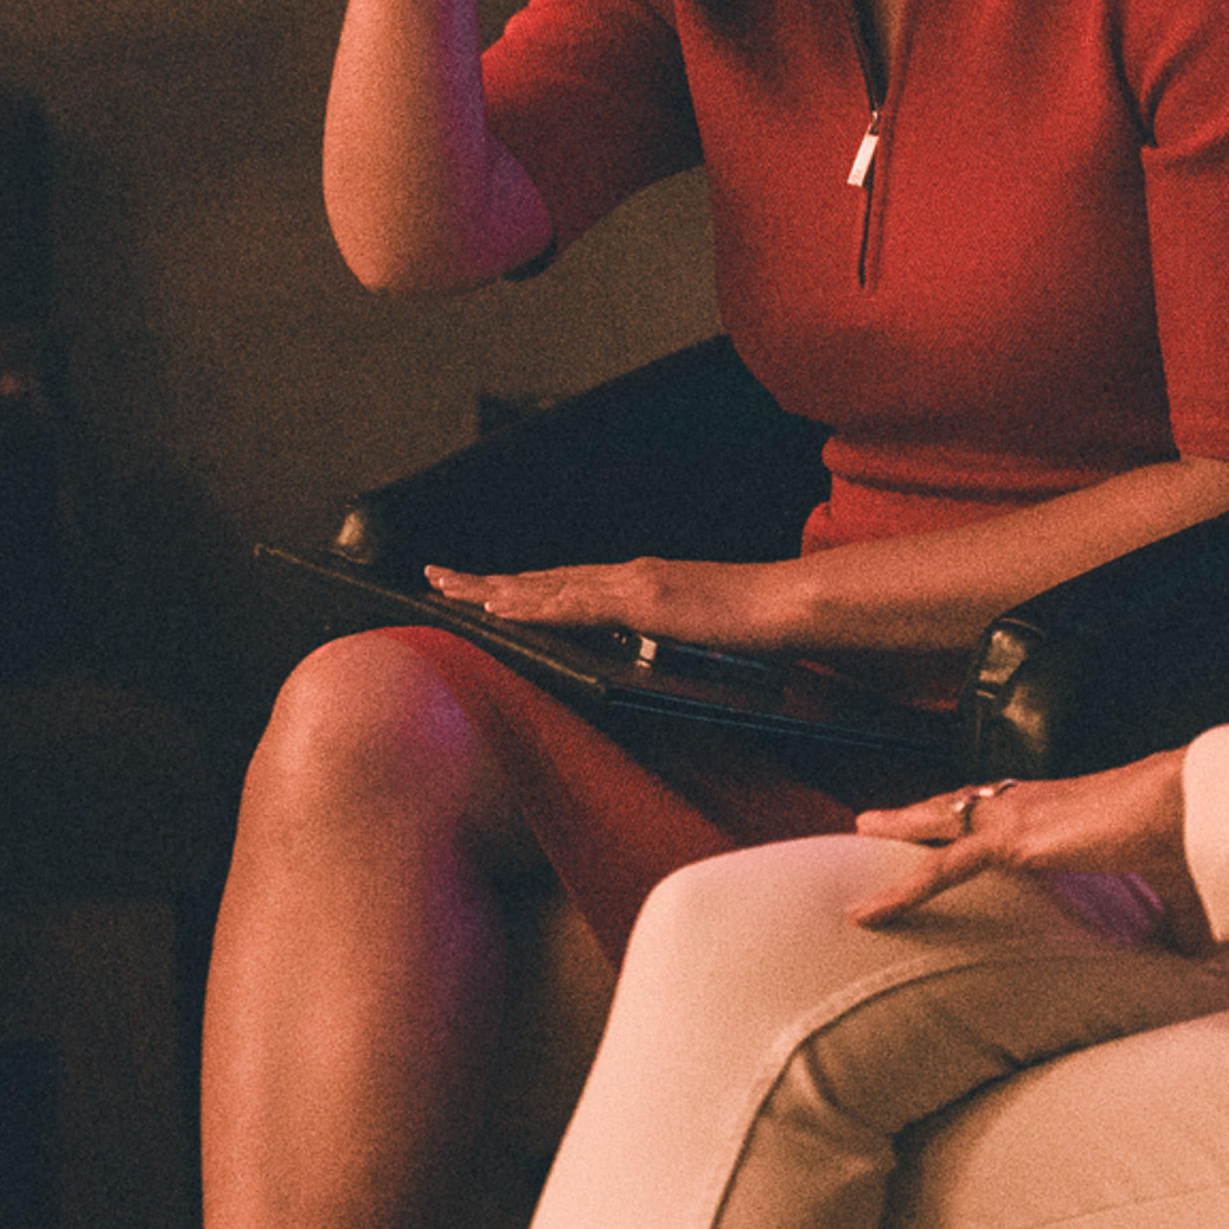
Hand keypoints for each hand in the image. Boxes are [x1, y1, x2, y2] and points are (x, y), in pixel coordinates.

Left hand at [423, 555, 792, 646]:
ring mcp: (636, 583)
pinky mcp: (644, 600)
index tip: (479, 589)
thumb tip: (652, 654)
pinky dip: (533, 605)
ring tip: (448, 590)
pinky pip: (576, 605)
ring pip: (548, 586)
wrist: (794, 603)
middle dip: (486, 581)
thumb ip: (670, 637)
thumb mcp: (702, 632)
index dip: (520, 588)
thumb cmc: (761, 622)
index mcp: (644, 583)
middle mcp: (631, 574)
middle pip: (544, 579)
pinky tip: (502, 609)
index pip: (568, 586)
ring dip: (493, 589)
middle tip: (434, 579)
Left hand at [849, 752, 1212, 943]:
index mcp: (1069, 810)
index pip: (1012, 809)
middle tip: (884, 818)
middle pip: (965, 803)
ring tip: (865, 830)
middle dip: (925, 811)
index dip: (982, 815)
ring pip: (942, 822)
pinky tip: (868, 912)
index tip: (961, 823)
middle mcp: (1037, 802)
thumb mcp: (1176, 888)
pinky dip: (902, 891)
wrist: (1193, 808)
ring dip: (902, 829)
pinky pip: (942, 868)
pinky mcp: (1012, 838)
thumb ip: (1174, 921)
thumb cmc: (1190, 838)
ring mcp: (1021, 814)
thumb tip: (1199, 958)